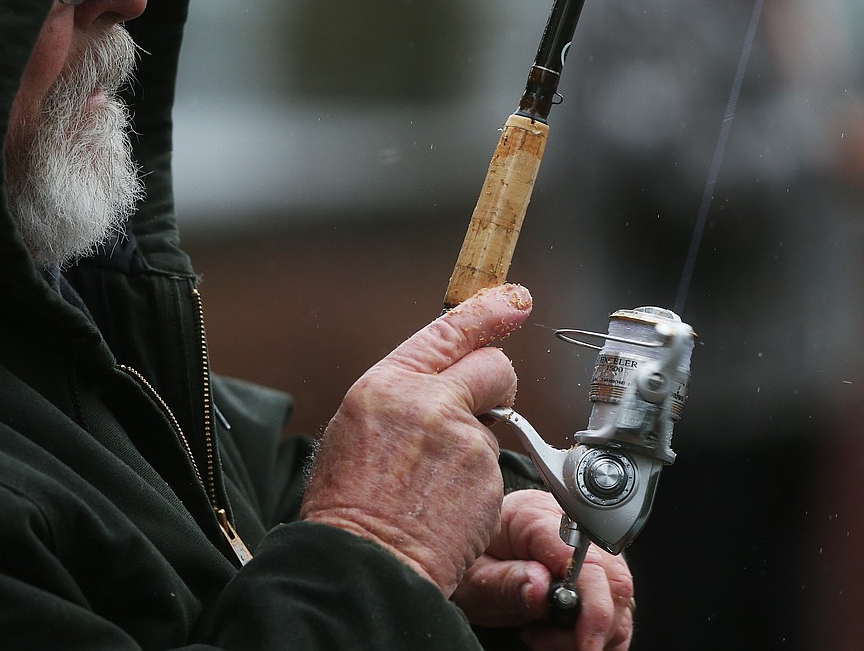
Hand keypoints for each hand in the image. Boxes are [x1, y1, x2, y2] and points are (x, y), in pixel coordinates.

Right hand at [300, 284, 532, 594]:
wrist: (363, 562)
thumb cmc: (350, 507)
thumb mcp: (357, 431)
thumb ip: (402, 402)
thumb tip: (435, 391)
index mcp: (385, 385)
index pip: (446, 331)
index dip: (486, 313)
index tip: (513, 301)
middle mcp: (425, 400)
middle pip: (492, 366)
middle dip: (497, 385)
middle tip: (484, 410)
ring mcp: (460, 437)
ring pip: (497, 427)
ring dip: (477, 449)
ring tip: (437, 486)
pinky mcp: (485, 473)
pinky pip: (496, 469)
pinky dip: (480, 486)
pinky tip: (448, 507)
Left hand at [452, 490, 633, 650]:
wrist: (452, 548)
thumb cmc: (462, 558)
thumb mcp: (473, 576)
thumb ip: (507, 581)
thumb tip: (542, 589)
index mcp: (536, 515)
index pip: (585, 560)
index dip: (594, 606)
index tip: (586, 642)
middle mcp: (568, 527)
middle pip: (613, 579)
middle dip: (591, 623)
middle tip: (546, 639)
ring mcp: (584, 550)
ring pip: (620, 598)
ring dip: (591, 630)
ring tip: (541, 634)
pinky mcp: (589, 573)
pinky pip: (614, 607)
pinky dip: (595, 631)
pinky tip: (556, 632)